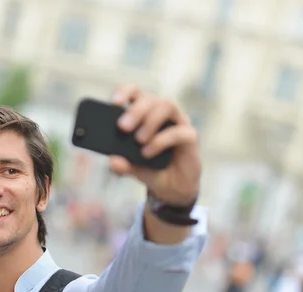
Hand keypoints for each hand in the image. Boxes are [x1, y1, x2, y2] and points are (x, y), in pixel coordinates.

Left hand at [110, 84, 200, 204]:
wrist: (173, 187)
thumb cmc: (151, 169)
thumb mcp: (132, 169)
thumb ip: (122, 164)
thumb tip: (113, 161)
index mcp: (144, 114)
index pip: (135, 93)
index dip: (125, 92)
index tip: (114, 103)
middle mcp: (162, 113)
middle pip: (150, 98)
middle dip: (135, 110)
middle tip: (123, 127)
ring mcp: (178, 122)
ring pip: (167, 106)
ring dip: (150, 121)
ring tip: (138, 140)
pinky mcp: (190, 136)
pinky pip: (178, 131)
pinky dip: (161, 141)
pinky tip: (148, 153)